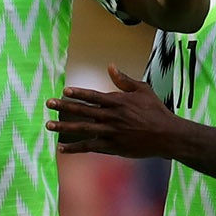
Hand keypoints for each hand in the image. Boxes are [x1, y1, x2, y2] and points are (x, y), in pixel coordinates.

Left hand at [46, 65, 179, 157]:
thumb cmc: (156, 111)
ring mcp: (110, 132)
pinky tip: (62, 148)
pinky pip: (89, 147)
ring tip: (49, 125)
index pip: (93, 96)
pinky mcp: (112, 147)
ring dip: (64, 127)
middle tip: (49, 104)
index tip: (64, 91)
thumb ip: (124, 80)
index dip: (78, 93)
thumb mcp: (143, 90)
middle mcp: (111, 116)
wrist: (167, 135)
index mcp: (117, 102)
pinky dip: (75, 148)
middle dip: (64, 107)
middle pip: (82, 111)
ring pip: (82, 129)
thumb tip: (111, 67)